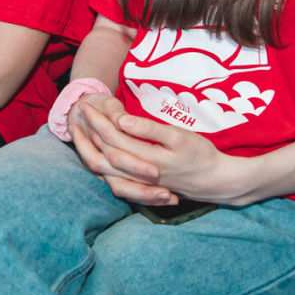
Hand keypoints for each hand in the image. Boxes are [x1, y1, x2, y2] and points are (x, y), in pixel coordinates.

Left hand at [71, 101, 247, 204]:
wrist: (217, 182)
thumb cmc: (202, 155)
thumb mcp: (180, 137)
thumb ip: (149, 130)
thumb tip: (121, 121)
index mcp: (148, 158)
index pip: (113, 138)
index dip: (97, 121)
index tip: (86, 105)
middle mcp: (139, 175)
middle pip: (103, 156)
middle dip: (87, 135)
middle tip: (76, 116)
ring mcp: (139, 184)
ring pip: (105, 172)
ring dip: (89, 153)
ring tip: (79, 135)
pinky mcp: (142, 189)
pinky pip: (113, 181)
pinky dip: (100, 168)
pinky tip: (94, 156)